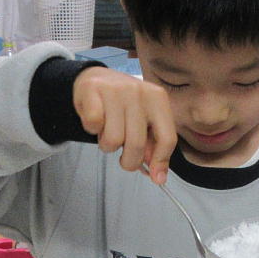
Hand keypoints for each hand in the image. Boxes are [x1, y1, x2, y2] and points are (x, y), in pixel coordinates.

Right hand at [73, 67, 175, 181]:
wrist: (94, 79)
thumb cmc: (122, 106)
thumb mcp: (144, 120)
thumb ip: (153, 146)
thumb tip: (158, 176)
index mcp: (158, 98)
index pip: (167, 138)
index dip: (161, 162)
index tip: (155, 177)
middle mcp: (139, 91)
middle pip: (137, 144)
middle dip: (128, 160)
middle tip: (123, 156)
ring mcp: (115, 90)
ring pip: (113, 139)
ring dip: (107, 145)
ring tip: (107, 132)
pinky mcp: (92, 91)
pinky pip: (93, 127)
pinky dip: (91, 131)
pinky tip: (96, 122)